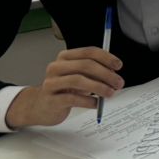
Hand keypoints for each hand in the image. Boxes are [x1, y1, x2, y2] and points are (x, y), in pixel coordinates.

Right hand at [5, 47, 123, 128]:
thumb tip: (114, 74)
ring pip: (79, 80)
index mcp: (64, 57)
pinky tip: (96, 104)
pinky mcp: (51, 99)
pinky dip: (88, 101)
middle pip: (85, 65)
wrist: (39, 106)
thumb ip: (93, 72)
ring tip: (110, 93)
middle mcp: (56, 67)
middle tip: (118, 83)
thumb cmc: (62, 90)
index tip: (118, 65)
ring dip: (99, 87)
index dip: (106, 57)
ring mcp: (52, 83)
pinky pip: (72, 98)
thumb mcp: (78, 77)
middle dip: (106, 74)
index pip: (88, 52)